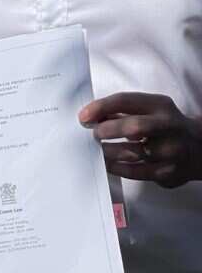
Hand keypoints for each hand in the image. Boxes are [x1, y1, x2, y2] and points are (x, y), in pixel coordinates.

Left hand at [80, 92, 201, 187]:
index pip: (126, 101)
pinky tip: (109, 164)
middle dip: (107, 130)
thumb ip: (121, 111)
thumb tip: (89, 117)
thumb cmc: (164, 126)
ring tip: (99, 150)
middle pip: (134, 127)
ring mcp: (172, 151)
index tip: (83, 116)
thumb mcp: (149, 110)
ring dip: (109, 152)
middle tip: (94, 135)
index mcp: (160, 106)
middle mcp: (169, 126)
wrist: (200, 147)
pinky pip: (136, 172)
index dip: (101, 107)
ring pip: (133, 153)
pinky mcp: (169, 172)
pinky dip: (117, 168)